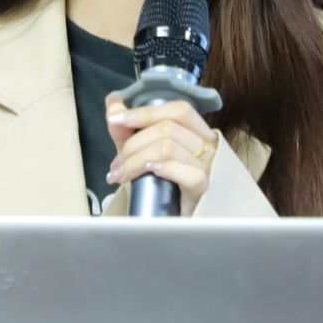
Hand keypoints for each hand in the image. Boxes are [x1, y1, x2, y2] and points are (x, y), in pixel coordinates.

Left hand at [104, 93, 218, 214]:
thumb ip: (126, 129)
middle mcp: (207, 146)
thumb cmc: (157, 184)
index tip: (115, 119)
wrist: (167, 220)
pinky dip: (163, 169)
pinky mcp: (204, 188)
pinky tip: (149, 174)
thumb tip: (113, 102)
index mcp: (196, 131)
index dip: (145, 112)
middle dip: (133, 144)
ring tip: (121, 175)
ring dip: (136, 161)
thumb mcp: (138, 153)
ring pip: (169, 148)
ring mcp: (208, 167)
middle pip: (168, 129)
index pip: (178, 110)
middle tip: (116, 164)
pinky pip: (187, 172)